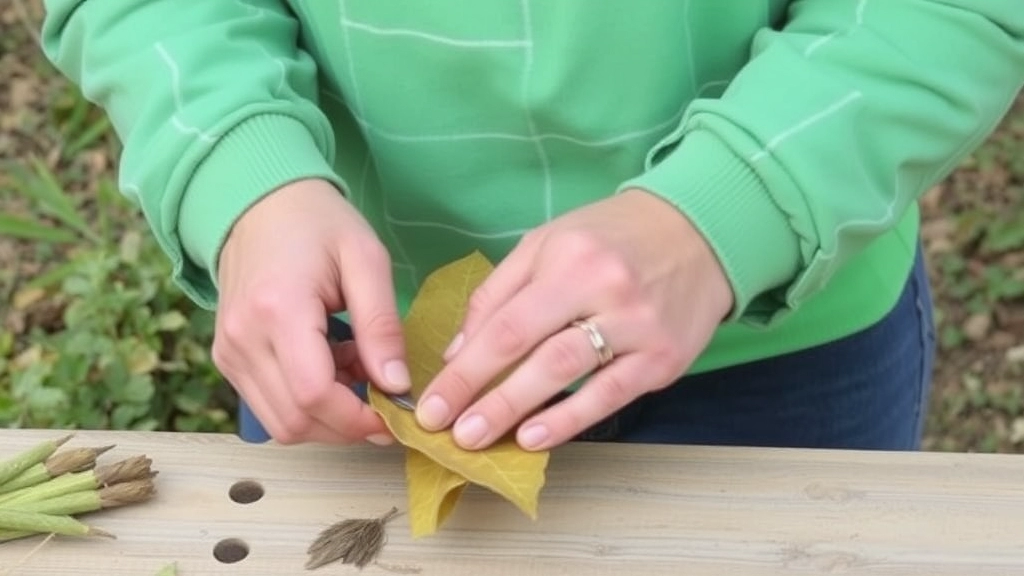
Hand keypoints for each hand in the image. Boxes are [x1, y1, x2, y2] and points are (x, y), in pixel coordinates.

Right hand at [212, 178, 410, 444]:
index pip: (313, 395)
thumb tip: (396, 386)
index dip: (357, 419)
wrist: (259, 203)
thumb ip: (382, 325)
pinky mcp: (227, 357)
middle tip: (384, 398)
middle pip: (295, 421)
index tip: (394, 412)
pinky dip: (305, 403)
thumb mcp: (366, 260)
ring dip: (326, 416)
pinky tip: (331, 367)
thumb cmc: (318, 223)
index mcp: (278, 309)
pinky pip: (268, 405)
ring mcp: (229, 351)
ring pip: (280, 424)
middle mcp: (243, 338)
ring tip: (356, 372)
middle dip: (346, 425)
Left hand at [414, 189, 733, 450]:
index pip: (505, 323)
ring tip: (480, 439)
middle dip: (484, 396)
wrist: (700, 232)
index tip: (432, 404)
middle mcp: (605, 290)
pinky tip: (537, 437)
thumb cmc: (612, 237)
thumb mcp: (548, 243)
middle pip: (534, 352)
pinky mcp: (665, 358)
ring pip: (570, 374)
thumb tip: (458, 351)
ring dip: (519, 411)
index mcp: (569, 259)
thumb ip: (499, 293)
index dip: (465, 369)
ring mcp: (639, 326)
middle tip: (447, 431)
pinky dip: (571, 419)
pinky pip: (612, 394)